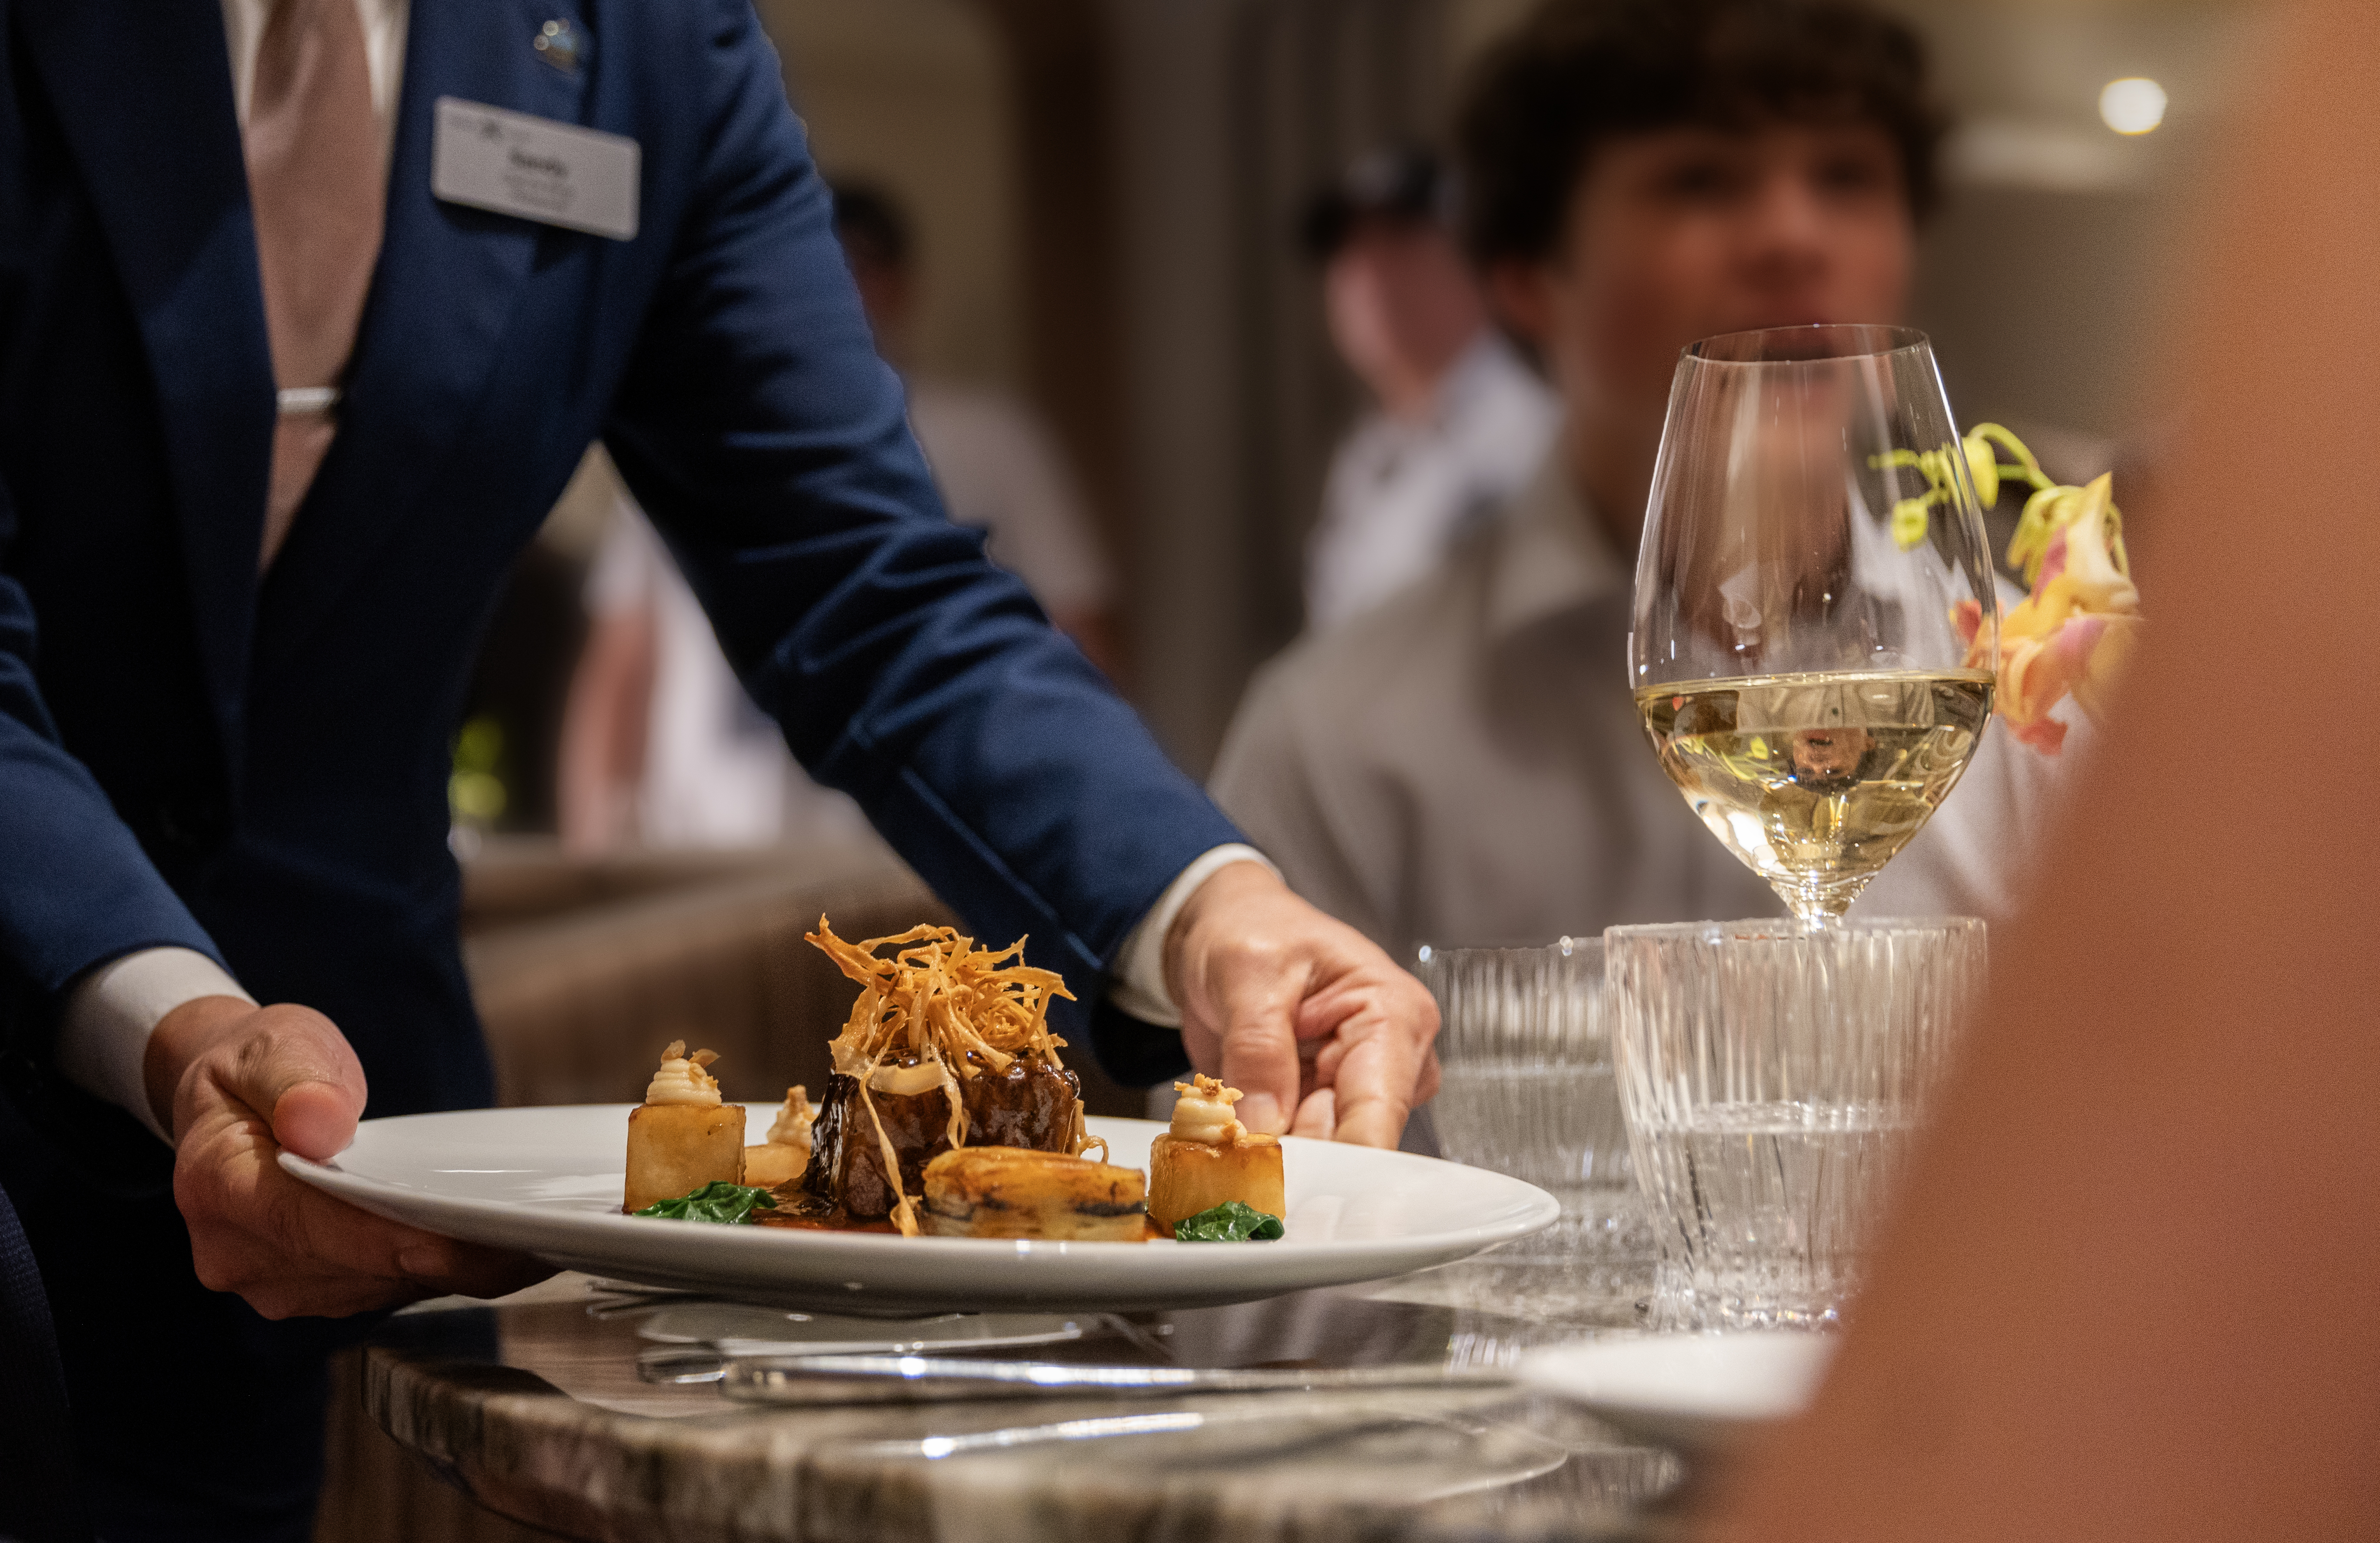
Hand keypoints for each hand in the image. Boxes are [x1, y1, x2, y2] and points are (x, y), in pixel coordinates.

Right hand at [149, 996, 551, 1318]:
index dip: (402, 1238)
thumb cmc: (256, 1069)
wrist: (230, 1099)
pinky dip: (437, 1270)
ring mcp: (275, 1280)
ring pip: (382, 1287)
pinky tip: (491, 1247)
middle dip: (450, 1256)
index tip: (475, 1236)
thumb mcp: (274, 1045)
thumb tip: (318, 1123)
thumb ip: (295, 1080)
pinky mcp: (311, 1288)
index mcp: (218, 1187)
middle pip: (362, 1266)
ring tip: (530, 1242)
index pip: (319, 1227)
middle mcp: (239, 1253)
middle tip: (539, 1238)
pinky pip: (385, 1287)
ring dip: (452, 1271)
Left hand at [1165, 862, 1439, 1146]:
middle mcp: (1388, 1063)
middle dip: (1293, 1163)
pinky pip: (1291, 1152)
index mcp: (1395, 1015)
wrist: (1225, 929)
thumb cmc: (1254, 929)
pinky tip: (1228, 1134)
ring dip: (1268, 1158)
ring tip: (1224, 1132)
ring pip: (1319, 1158)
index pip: (1378, 1110)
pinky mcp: (1318, 1110)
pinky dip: (1255, 1150)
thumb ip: (1259, 1046)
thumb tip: (1264, 1125)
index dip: (1340, 1162)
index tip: (1295, 1193)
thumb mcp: (1247, 971)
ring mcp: (1354, 1092)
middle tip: (1237, 1160)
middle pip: (1351, 1145)